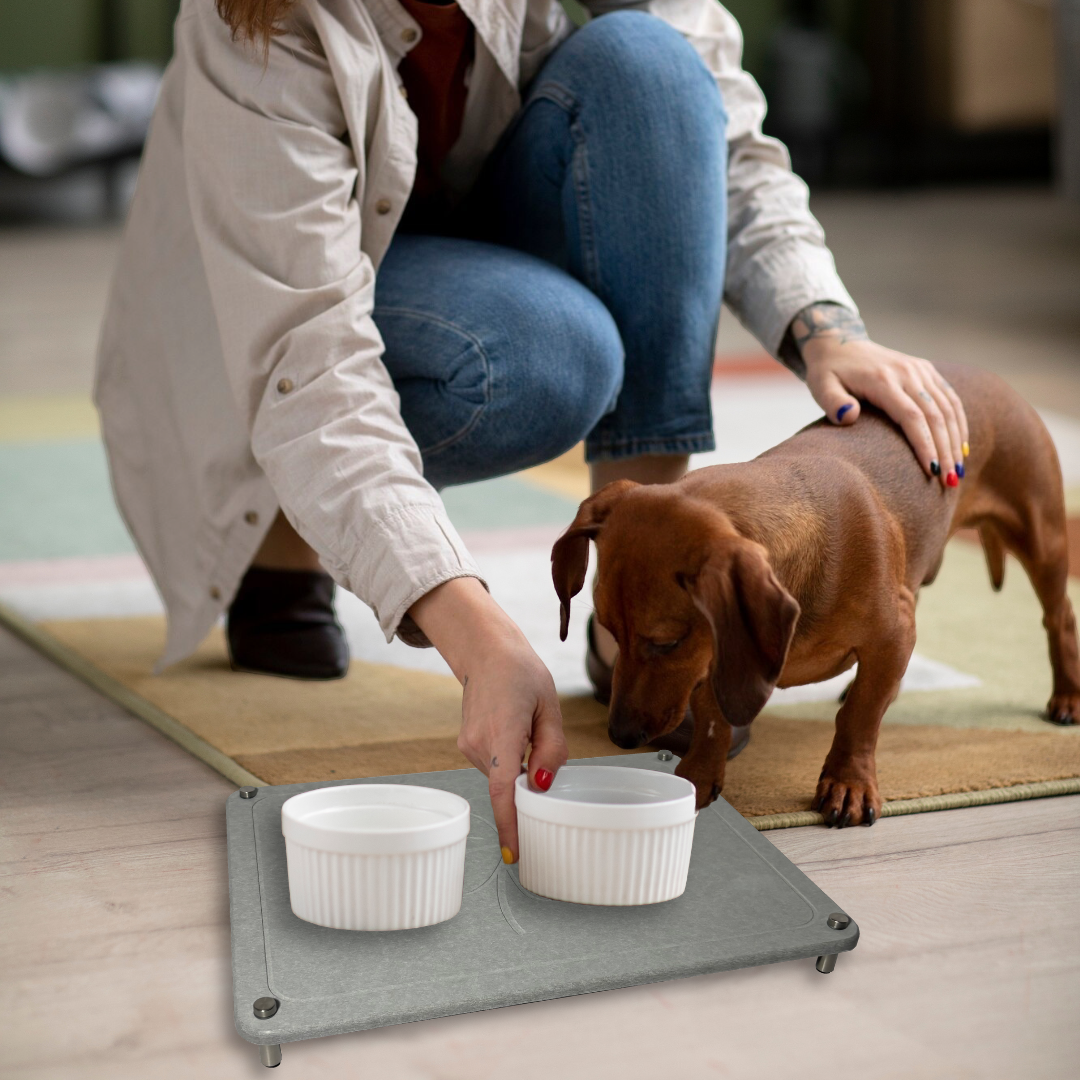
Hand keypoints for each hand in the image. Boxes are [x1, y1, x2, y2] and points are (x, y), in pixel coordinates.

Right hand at [408, 577, 567, 861]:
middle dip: (532, 778)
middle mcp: (479, 743)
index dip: (510, 824)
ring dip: (522, 764)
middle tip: (541, 735)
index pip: (504, 789)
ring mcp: (468, 746)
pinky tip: (514, 727)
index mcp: (503, 731)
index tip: (513, 855)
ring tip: (527, 724)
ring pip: (504, 775)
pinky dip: (510, 758)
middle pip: (512, 784)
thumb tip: (541, 788)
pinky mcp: (467, 746)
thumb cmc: (522, 674)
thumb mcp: (549, 706)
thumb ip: (551, 749)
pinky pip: (495, 766)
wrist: (486, 652)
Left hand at [785, 303, 969, 487]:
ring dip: (956, 441)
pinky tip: (961, 447)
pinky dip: (959, 423)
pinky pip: (949, 398)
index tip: (931, 472)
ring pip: (948, 408)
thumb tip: (849, 416)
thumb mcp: (820, 385)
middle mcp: (907, 372)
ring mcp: (920, 369)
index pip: (912, 417)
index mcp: (883, 380)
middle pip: (936, 415)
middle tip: (950, 483)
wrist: (839, 342)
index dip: (925, 445)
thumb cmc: (827, 372)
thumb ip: (832, 402)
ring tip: (957, 472)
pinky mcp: (926, 370)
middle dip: (945, 451)